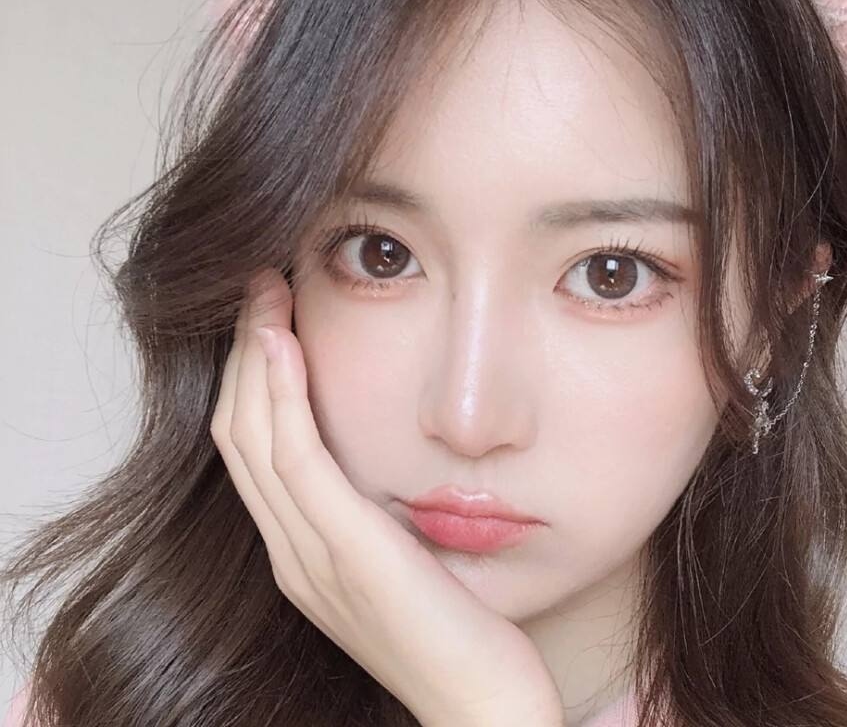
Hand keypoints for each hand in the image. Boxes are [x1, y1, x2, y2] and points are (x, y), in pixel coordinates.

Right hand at [211, 267, 564, 726]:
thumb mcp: (405, 559)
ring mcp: (311, 556)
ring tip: (264, 293)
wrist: (481, 706)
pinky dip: (280, 395)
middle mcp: (292, 552)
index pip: (253, 449)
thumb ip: (377, 513)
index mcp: (302, 552)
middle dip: (242, 353)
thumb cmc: (456, 630)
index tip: (268, 318)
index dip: (250, 377)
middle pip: (239, 434)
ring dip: (254, 357)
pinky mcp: (345, 552)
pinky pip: (296, 459)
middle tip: (258, 287)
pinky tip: (283, 342)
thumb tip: (383, 458)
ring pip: (254, 437)